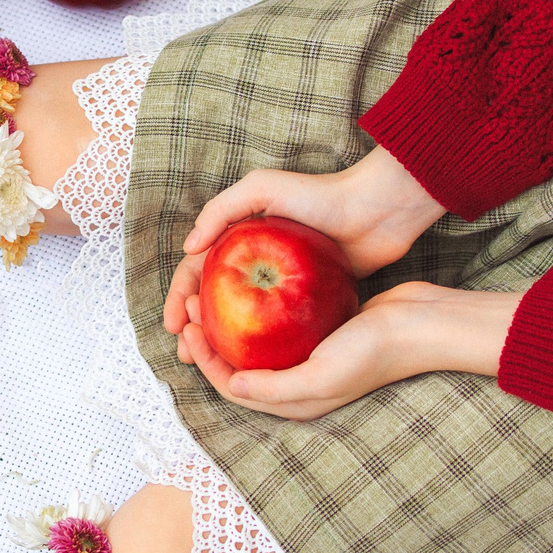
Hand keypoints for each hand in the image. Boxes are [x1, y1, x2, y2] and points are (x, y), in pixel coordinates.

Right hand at [159, 148, 443, 338]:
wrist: (377, 212)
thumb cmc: (321, 194)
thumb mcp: (263, 187)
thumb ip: (220, 210)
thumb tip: (189, 247)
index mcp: (237, 235)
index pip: (196, 269)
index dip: (179, 297)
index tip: (175, 326)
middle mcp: (254, 259)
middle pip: (212, 298)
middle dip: (194, 326)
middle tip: (186, 353)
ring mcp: (280, 280)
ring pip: (240, 316)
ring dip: (221, 340)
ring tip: (212, 364)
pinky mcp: (306, 296)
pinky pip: (273, 323)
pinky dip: (257, 342)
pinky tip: (252, 362)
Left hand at [175, 282, 521, 422]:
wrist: (421, 323)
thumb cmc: (374, 352)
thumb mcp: (321, 375)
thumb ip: (276, 387)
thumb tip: (233, 385)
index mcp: (293, 403)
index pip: (233, 387)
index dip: (205, 360)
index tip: (191, 327)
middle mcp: (297, 385)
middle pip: (239, 366)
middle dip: (211, 342)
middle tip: (192, 307)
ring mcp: (309, 359)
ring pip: (256, 346)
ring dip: (231, 324)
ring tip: (212, 295)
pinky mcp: (319, 334)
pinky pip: (278, 325)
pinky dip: (258, 311)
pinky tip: (249, 286)